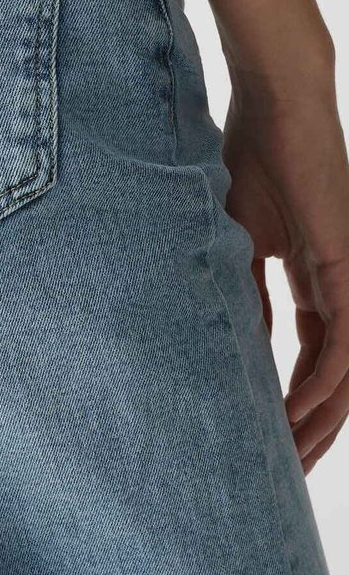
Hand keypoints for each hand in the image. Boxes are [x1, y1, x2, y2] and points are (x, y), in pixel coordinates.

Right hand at [222, 75, 348, 473]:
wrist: (277, 103)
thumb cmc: (252, 155)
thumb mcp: (237, 238)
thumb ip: (245, 291)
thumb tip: (237, 343)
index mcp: (313, 279)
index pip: (312, 357)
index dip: (292, 401)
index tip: (263, 437)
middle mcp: (338, 287)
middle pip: (333, 377)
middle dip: (310, 427)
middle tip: (282, 471)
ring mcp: (347, 278)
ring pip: (346, 373)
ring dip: (320, 420)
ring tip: (288, 457)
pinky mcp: (346, 267)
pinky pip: (343, 343)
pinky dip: (323, 384)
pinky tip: (298, 413)